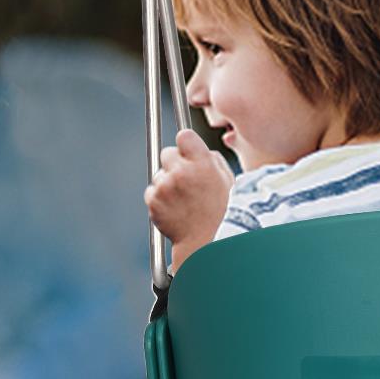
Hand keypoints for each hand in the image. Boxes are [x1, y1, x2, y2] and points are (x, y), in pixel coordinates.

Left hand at [144, 129, 234, 253]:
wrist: (208, 242)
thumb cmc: (222, 214)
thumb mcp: (228, 181)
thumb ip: (213, 161)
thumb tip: (201, 151)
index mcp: (202, 164)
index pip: (184, 136)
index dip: (186, 144)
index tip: (187, 151)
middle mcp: (181, 172)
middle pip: (167, 153)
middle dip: (174, 163)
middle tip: (185, 180)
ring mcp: (165, 187)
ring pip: (159, 174)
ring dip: (167, 183)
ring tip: (182, 200)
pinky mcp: (153, 201)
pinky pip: (152, 192)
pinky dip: (159, 199)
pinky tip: (175, 209)